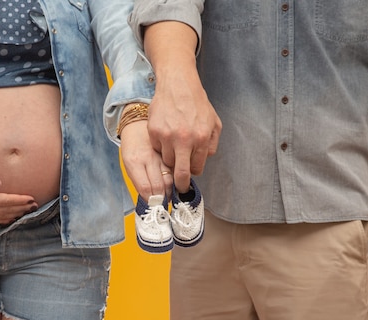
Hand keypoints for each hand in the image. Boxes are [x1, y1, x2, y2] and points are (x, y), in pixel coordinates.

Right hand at [0, 171, 37, 223]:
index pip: (5, 201)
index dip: (19, 200)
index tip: (31, 198)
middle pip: (6, 210)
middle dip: (22, 208)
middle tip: (36, 204)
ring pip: (2, 217)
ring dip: (16, 214)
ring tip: (29, 210)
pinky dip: (6, 220)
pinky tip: (13, 218)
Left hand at [120, 120, 173, 200]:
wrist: (140, 123)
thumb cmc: (133, 147)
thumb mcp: (129, 163)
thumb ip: (140, 181)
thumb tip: (151, 200)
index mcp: (134, 162)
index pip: (145, 188)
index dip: (152, 201)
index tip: (155, 206)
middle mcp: (148, 157)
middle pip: (161, 185)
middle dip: (164, 198)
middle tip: (166, 202)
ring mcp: (161, 153)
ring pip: (172, 178)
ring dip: (173, 188)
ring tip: (172, 192)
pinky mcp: (172, 148)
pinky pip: (178, 167)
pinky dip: (180, 176)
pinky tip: (178, 178)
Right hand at [147, 67, 220, 192]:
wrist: (178, 83)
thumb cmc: (196, 102)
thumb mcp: (214, 122)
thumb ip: (212, 143)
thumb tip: (204, 160)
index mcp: (202, 138)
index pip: (197, 168)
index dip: (193, 172)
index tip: (189, 175)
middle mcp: (184, 139)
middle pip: (180, 173)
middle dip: (180, 183)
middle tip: (179, 187)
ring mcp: (167, 136)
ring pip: (167, 161)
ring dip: (171, 158)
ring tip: (174, 145)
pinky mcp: (154, 131)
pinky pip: (157, 149)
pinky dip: (161, 146)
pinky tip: (166, 134)